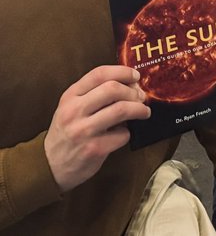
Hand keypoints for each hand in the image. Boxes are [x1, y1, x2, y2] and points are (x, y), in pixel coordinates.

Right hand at [44, 66, 151, 192]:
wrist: (49, 165)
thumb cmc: (68, 131)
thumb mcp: (72, 107)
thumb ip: (95, 93)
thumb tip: (132, 84)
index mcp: (70, 96)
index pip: (99, 74)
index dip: (123, 72)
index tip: (136, 76)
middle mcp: (74, 111)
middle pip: (113, 89)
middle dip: (133, 92)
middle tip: (141, 97)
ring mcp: (83, 130)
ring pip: (121, 109)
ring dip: (139, 109)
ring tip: (144, 112)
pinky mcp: (94, 149)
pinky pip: (123, 134)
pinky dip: (128, 133)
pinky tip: (122, 134)